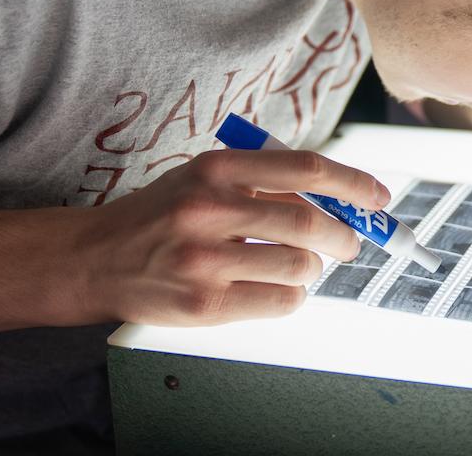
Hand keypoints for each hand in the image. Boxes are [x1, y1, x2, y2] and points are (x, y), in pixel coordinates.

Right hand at [75, 148, 388, 325]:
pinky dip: (292, 296)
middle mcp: (210, 208)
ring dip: (313, 268)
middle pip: (310, 221)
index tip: (377, 197)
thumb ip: (261, 181)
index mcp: (217, 167)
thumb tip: (337, 197)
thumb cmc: (159, 216)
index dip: (353, 183)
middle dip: (345, 236)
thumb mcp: (203, 178)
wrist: (94, 258)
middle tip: (350, 243)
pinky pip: (280, 302)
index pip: (307, 169)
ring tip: (299, 265)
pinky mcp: (205, 303)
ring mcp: (206, 259)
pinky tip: (274, 287)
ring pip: (299, 265)